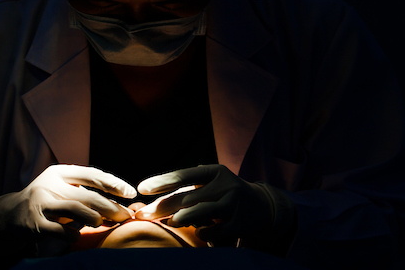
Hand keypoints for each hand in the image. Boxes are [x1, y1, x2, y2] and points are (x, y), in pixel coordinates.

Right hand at [0, 165, 136, 257]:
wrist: (9, 214)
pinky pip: (59, 229)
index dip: (113, 183)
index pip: (91, 174)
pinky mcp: (34, 222)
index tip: (130, 192)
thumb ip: (83, 191)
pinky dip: (72, 233)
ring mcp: (41, 203)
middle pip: (86, 194)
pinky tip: (77, 235)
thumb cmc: (45, 201)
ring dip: (93, 218)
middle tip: (125, 216)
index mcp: (59, 172)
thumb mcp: (61, 188)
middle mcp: (49, 184)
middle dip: (110, 206)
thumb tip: (119, 203)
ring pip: (74, 209)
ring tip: (102, 224)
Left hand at [134, 164, 275, 241]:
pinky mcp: (240, 222)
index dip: (162, 181)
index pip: (183, 175)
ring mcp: (233, 203)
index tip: (142, 188)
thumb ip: (188, 188)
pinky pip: (216, 229)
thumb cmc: (225, 193)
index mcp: (214, 172)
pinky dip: (204, 232)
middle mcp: (224, 184)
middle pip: (187, 196)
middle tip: (142, 215)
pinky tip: (199, 233)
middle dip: (162, 207)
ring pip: (201, 212)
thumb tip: (152, 198)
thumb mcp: (211, 183)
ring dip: (182, 218)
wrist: (262, 205)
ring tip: (170, 222)